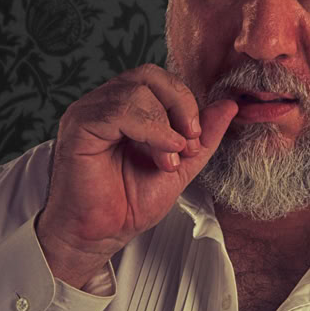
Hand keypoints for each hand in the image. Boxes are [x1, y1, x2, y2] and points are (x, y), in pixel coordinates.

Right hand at [36, 64, 237, 287]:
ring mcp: (89, 112)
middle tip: (189, 140)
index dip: (185, 103)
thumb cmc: (129, 204)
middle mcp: (104, 104)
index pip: (160, 81)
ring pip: (136, 90)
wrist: (101, 235)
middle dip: (180, 104)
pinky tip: (161, 153)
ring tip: (169, 159)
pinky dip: (151, 129)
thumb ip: (203, 137)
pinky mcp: (79, 126)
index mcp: (125, 109)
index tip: (195, 140)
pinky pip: (119, 110)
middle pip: (149, 75)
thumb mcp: (180, 165)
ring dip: (165, 125)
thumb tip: (229, 106)